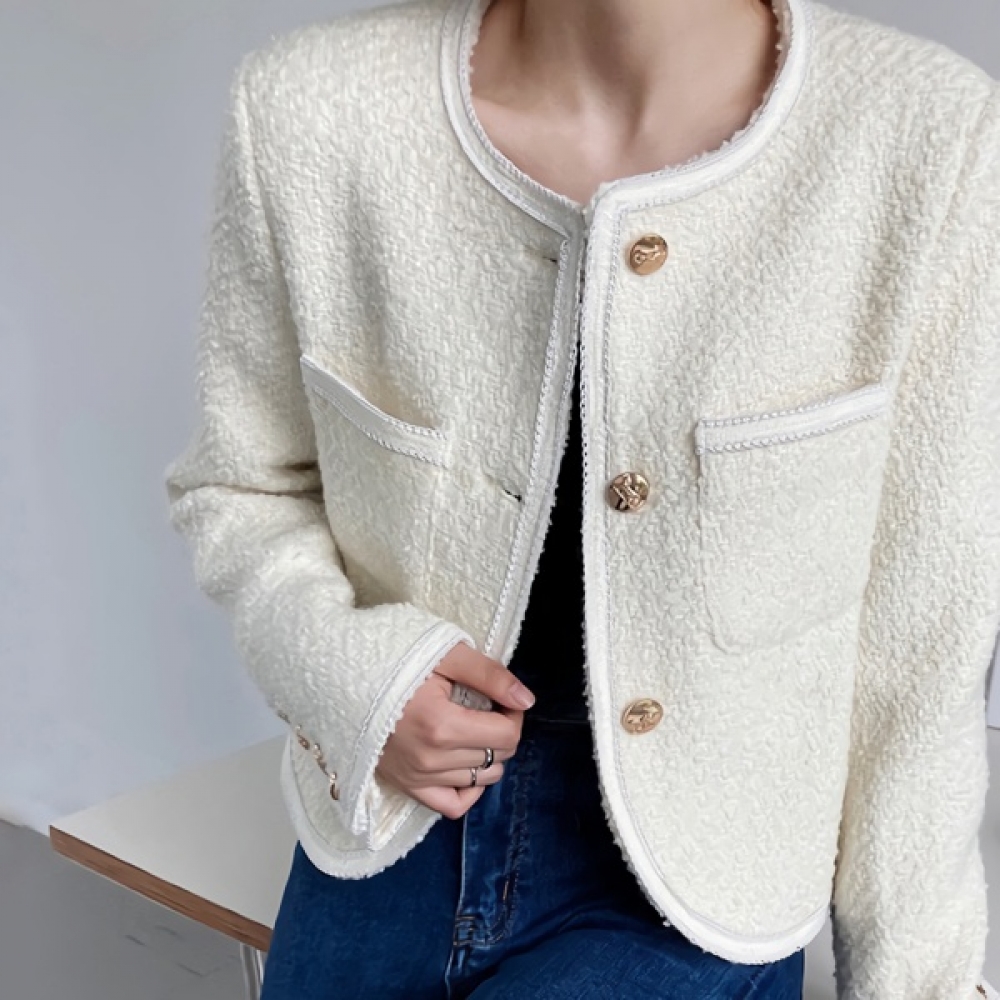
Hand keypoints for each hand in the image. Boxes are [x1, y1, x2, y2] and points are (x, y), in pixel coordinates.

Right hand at [375, 641, 534, 819]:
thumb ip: (489, 676)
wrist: (344, 677)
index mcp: (441, 725)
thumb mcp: (445, 654)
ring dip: (488, 755)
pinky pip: (453, 805)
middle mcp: (430, 759)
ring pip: (482, 780)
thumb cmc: (395, 661)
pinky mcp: (406, 786)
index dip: (513, 713)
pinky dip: (469, 788)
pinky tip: (465, 762)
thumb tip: (526, 699)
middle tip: (486, 706)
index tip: (502, 696)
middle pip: (498, 757)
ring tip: (472, 727)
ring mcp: (417, 777)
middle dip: (502, 730)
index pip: (506, 734)